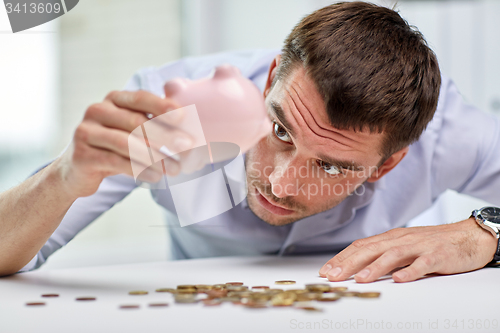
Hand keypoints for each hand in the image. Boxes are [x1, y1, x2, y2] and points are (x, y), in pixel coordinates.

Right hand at [54, 90, 193, 197]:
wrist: (76, 171)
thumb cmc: (114, 147)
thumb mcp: (130, 129)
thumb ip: (151, 120)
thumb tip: (187, 121)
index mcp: (113, 99)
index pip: (140, 98)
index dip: (162, 106)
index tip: (183, 116)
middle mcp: (97, 110)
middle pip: (136, 122)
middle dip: (165, 135)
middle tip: (186, 145)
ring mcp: (86, 132)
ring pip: (126, 143)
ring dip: (155, 156)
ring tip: (174, 168)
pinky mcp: (82, 155)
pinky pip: (116, 162)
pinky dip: (139, 170)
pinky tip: (156, 176)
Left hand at [319, 217, 497, 282]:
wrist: (466, 236)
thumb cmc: (432, 243)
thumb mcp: (403, 245)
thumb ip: (383, 254)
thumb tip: (357, 266)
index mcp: (390, 237)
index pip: (360, 246)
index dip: (341, 258)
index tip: (325, 271)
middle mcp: (401, 239)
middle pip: (370, 250)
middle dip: (349, 264)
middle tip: (333, 277)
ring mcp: (419, 246)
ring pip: (393, 255)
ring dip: (375, 268)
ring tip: (360, 279)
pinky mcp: (437, 255)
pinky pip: (423, 264)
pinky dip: (411, 272)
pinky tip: (400, 280)